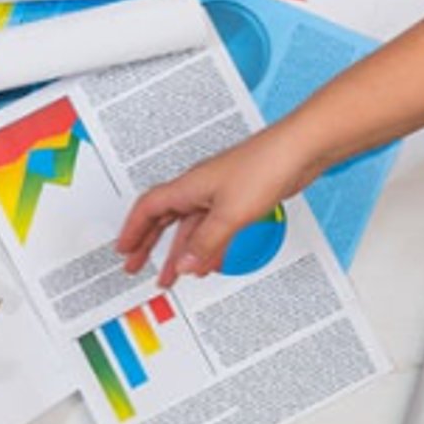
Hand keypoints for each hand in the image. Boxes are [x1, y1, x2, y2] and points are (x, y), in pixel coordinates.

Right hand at [116, 125, 322, 286]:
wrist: (300, 149)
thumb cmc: (266, 165)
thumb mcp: (231, 214)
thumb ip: (206, 243)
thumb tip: (184, 265)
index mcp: (188, 186)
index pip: (148, 209)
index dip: (132, 231)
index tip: (123, 250)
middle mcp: (199, 188)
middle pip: (163, 219)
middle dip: (148, 244)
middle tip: (136, 265)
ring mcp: (218, 194)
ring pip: (189, 227)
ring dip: (179, 251)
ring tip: (172, 274)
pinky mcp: (238, 199)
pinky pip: (212, 228)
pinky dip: (205, 246)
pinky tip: (208, 260)